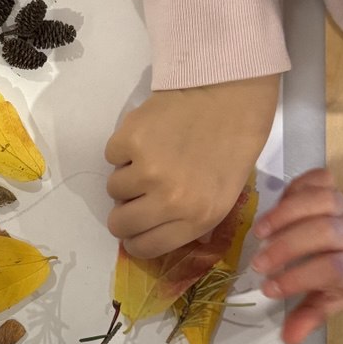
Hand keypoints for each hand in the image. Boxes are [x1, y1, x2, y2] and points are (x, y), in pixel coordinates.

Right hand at [105, 76, 278, 257]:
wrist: (230, 95)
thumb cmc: (231, 147)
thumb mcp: (223, 197)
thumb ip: (188, 221)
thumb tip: (151, 235)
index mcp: (197, 218)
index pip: (144, 247)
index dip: (135, 239)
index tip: (136, 228)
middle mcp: (170, 200)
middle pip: (119, 224)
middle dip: (124, 214)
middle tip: (135, 196)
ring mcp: (147, 169)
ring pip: (113, 189)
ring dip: (127, 176)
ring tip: (151, 157)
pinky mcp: (130, 140)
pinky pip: (111, 156)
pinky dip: (123, 149)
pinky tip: (149, 137)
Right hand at [252, 168, 342, 343]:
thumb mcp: (334, 300)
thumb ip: (310, 316)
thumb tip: (287, 338)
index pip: (330, 269)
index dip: (298, 278)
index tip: (268, 288)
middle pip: (324, 232)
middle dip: (287, 246)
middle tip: (258, 263)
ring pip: (321, 199)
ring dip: (286, 213)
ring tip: (259, 231)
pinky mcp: (335, 187)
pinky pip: (318, 179)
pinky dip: (295, 186)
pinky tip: (276, 202)